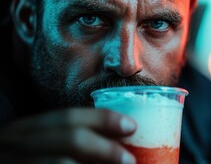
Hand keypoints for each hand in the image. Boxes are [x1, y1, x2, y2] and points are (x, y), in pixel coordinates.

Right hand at [0, 108, 136, 163]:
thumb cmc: (35, 158)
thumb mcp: (44, 144)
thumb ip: (72, 139)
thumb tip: (120, 134)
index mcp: (25, 128)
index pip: (68, 116)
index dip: (103, 119)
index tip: (131, 126)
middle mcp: (15, 144)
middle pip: (68, 138)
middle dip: (104, 147)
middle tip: (129, 158)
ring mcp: (15, 163)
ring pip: (60, 162)